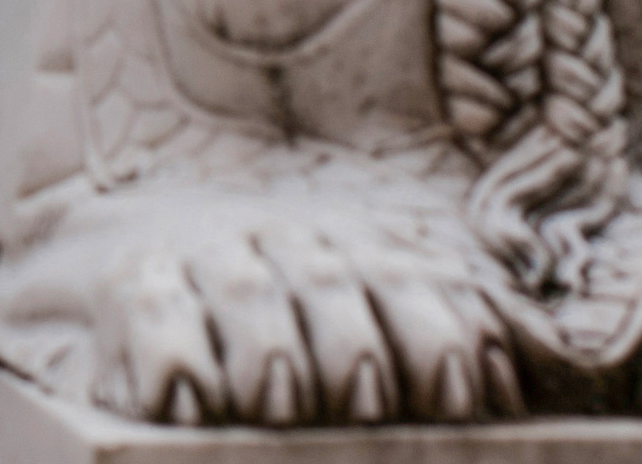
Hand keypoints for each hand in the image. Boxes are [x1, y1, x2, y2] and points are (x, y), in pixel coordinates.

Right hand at [85, 220, 517, 426]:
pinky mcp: (128, 285)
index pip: (416, 284)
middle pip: (333, 286)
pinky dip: (174, 362)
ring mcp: (204, 260)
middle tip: (363, 401)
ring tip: (278, 401)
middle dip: (356, 349)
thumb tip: (513, 387)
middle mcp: (285, 244)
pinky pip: (151, 315)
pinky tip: (189, 403)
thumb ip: (448, 327)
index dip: (442, 341)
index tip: (459, 398)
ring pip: (246, 296)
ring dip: (268, 353)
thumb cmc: (292, 304)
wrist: (139, 238)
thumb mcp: (376, 298)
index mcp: (360, 248)